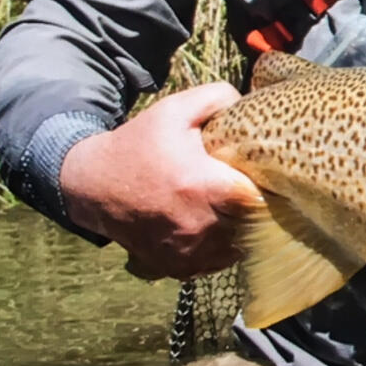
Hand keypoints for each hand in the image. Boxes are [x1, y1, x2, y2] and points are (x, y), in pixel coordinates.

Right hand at [60, 82, 263, 280]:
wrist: (92, 184)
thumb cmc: (139, 144)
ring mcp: (190, 253)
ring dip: (241, 229)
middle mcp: (200, 227)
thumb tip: (250, 104)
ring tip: (230, 206)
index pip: (263, 198)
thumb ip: (218, 97)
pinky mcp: (179, 268)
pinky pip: (218, 263)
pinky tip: (213, 224)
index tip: (268, 174)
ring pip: (240, 247)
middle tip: (252, 188)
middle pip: (256, 225)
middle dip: (259, 208)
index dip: (272, 187)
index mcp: (205, 187)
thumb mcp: (175, 110)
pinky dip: (222, 247)